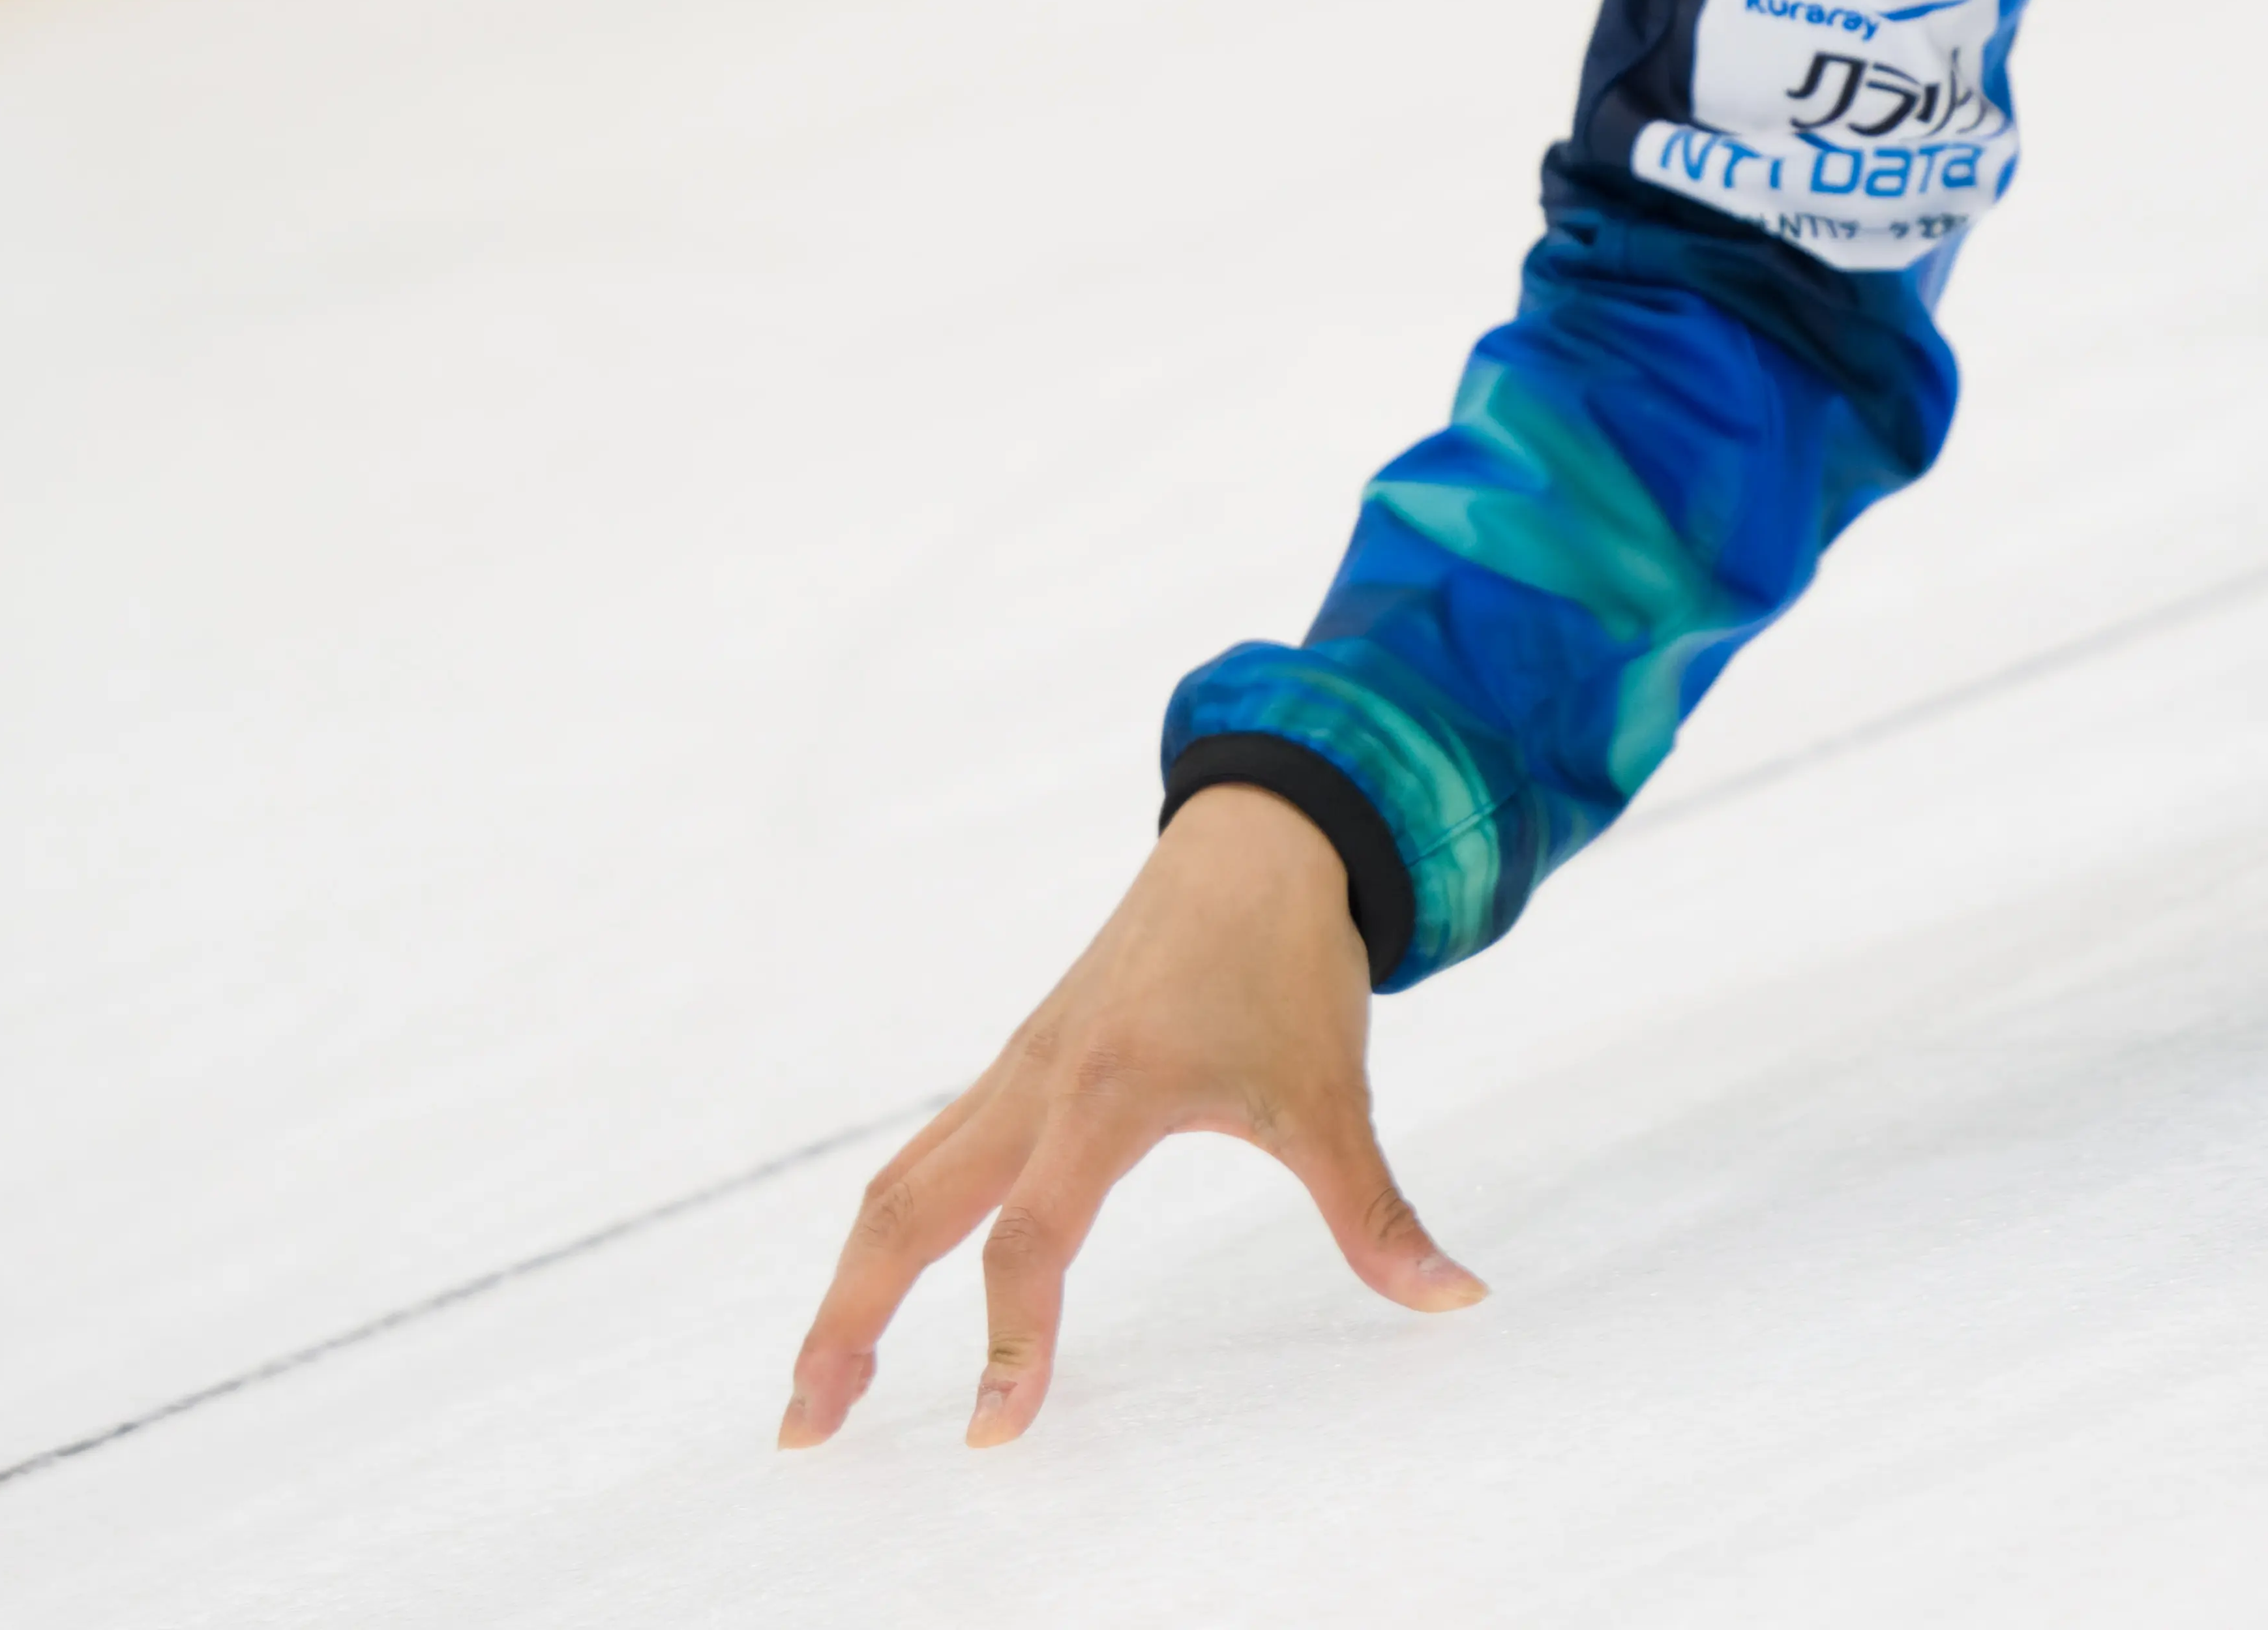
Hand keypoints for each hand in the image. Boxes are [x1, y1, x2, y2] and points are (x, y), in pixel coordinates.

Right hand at [778, 783, 1480, 1451]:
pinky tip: (880, 1278)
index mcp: (1111, 1092)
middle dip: (849, 1323)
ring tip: (821, 1380)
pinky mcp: (1020, 1060)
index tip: (995, 1431)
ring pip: (902, 1183)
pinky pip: (928, 1151)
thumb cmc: (1291, 963)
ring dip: (852, 1280)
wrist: (1260, 837)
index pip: (1032, 1239)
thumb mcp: (1336, 1095)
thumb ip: (1379, 1214)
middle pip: (908, 1215)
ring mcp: (1017, 1068)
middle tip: (807, 1428)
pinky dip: (890, 1222)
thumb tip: (1460, 1299)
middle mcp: (1040, 1081)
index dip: (1012, 1339)